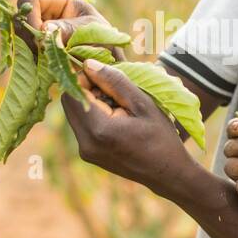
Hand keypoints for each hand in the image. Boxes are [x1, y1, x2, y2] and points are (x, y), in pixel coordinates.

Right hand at [15, 0, 124, 59]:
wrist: (106, 56)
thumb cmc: (102, 36)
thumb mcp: (90, 31)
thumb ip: (69, 30)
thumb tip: (44, 29)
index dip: (30, 18)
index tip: (40, 40)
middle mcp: (42, 8)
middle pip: (19, 17)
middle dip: (28, 38)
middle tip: (42, 55)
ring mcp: (35, 26)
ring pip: (18, 35)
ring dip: (29, 50)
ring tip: (48, 62)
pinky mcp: (33, 43)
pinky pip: (22, 50)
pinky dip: (31, 59)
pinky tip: (45, 67)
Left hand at [62, 59, 196, 193]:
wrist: (167, 173)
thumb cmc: (161, 137)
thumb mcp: (142, 104)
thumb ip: (114, 82)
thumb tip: (88, 64)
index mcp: (99, 129)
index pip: (74, 91)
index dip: (86, 77)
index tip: (108, 76)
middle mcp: (85, 143)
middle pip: (70, 102)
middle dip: (88, 89)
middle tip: (115, 90)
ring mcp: (85, 151)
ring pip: (75, 113)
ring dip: (91, 102)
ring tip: (119, 106)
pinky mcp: (88, 154)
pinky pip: (82, 125)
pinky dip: (94, 115)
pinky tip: (117, 118)